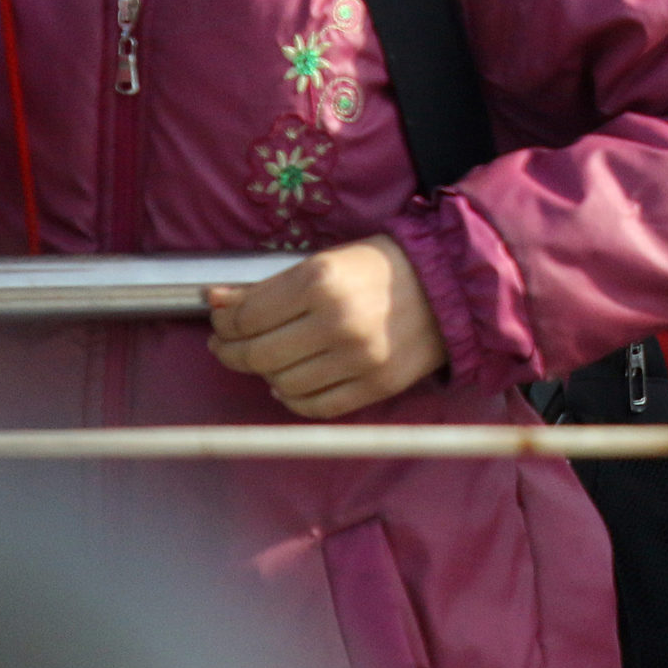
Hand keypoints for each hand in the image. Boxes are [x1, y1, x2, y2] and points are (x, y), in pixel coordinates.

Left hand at [206, 235, 446, 418]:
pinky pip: (315, 406)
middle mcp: (338, 322)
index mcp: (322, 281)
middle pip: (257, 354)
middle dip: (230, 352)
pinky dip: (293, 398)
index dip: (224, 322)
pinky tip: (290, 382)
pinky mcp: (377, 385)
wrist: (451, 286)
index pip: (247, 316)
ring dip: (263, 374)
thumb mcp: (326, 261)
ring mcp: (359, 359)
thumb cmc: (384, 268)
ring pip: (282, 383)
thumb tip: (216, 301)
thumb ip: (271, 286)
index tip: (221, 321)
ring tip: (265, 360)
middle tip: (227, 345)